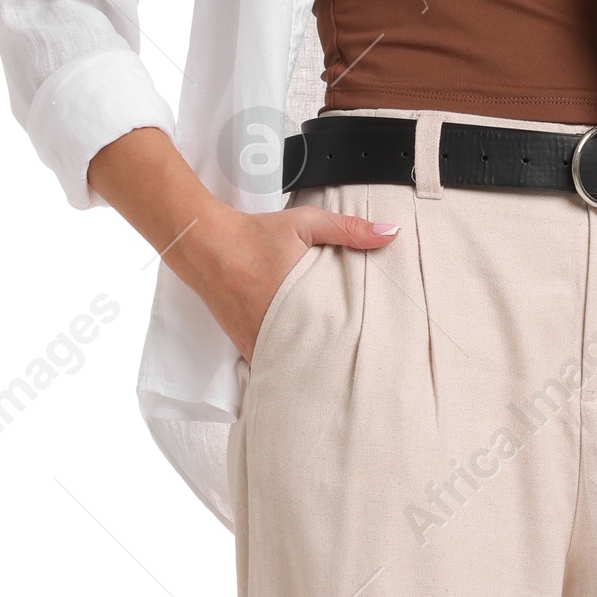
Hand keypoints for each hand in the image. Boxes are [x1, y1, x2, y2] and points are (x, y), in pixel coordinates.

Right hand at [179, 202, 397, 360]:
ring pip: (288, 366)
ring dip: (306, 367)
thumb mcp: (305, 224)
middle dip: (332, 365)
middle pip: (311, 361)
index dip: (350, 352)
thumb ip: (349, 230)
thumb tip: (391, 233)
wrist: (206, 243)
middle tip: (355, 370)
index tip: (368, 356)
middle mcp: (273, 330)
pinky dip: (282, 363)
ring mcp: (255, 341)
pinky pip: (267, 363)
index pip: (331, 343)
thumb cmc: (254, 235)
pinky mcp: (243, 344)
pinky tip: (298, 363)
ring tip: (331, 372)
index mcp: (294, 306)